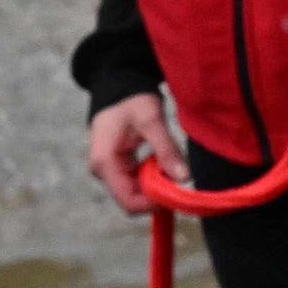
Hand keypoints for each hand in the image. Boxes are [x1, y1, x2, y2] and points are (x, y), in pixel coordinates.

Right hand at [88, 93, 176, 216]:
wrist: (117, 84)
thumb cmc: (131, 99)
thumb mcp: (151, 121)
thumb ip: (167, 150)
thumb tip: (185, 178)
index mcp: (105, 163)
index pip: (129, 202)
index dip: (154, 203)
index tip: (176, 191)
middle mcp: (102, 171)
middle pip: (133, 199)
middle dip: (157, 193)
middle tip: (177, 175)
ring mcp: (107, 170)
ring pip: (135, 192)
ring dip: (155, 184)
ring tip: (168, 163)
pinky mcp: (115, 166)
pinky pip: (135, 181)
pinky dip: (151, 176)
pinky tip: (160, 160)